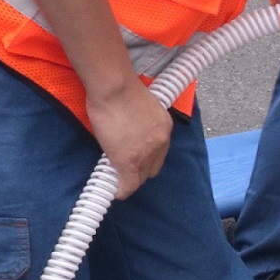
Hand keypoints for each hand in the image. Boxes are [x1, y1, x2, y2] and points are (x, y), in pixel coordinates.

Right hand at [86, 76, 171, 197]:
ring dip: (130, 180)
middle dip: (141, 171)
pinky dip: (121, 191)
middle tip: (126, 170)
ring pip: (141, 177)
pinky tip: (115, 192)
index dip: (147, 159)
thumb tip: (128, 128)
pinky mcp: (129, 161)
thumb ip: (139, 121)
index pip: (159, 152)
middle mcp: (161, 141)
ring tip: (118, 179)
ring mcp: (146, 153)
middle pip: (153, 168)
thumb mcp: (140, 105)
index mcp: (164, 127)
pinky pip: (128, 185)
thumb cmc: (120, 88)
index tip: (137, 158)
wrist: (115, 87)